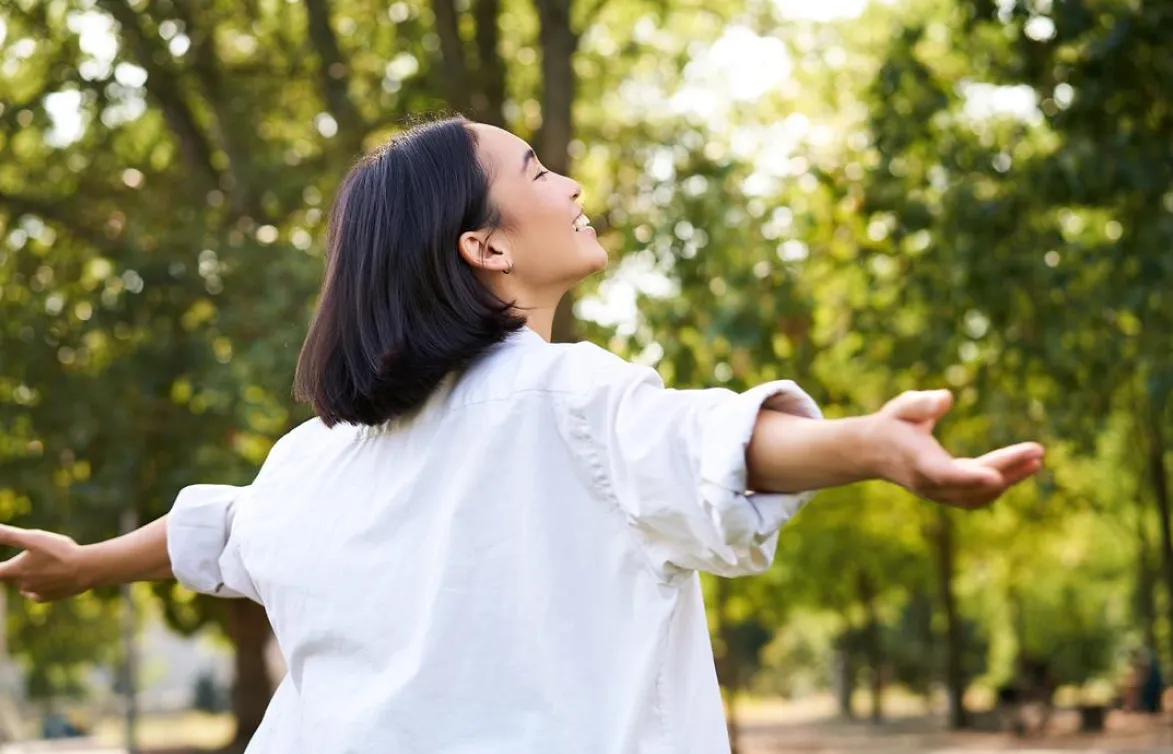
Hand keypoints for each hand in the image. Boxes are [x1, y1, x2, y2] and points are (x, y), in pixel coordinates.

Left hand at [0, 525, 91, 601]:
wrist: (85, 569)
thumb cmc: (59, 552)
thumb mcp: (33, 538)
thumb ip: (8, 535)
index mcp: (13, 570)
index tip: (0, 564)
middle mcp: (20, 585)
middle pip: (8, 576)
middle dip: (11, 567)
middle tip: (25, 556)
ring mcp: (33, 593)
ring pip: (22, 584)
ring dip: (26, 575)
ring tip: (40, 563)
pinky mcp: (46, 598)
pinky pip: (35, 592)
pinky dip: (37, 585)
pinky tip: (46, 578)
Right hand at [867, 389, 1044, 507]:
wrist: (872, 452)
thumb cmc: (891, 424)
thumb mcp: (901, 407)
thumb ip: (921, 403)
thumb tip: (947, 398)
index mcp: (918, 462)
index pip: (946, 475)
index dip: (970, 479)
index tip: (995, 477)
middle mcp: (930, 484)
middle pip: (972, 485)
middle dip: (1007, 470)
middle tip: (1037, 452)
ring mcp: (939, 493)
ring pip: (979, 495)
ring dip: (1010, 479)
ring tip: (1037, 459)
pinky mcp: (948, 495)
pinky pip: (978, 497)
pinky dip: (1000, 485)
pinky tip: (1022, 469)